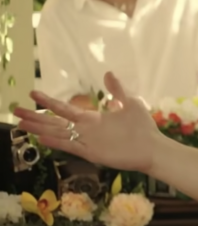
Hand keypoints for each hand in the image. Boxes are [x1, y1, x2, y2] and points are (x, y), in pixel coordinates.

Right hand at [13, 72, 161, 172]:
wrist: (153, 147)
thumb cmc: (142, 127)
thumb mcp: (130, 102)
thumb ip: (117, 90)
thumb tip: (108, 73)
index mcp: (92, 118)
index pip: (64, 109)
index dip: (49, 102)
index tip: (33, 93)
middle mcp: (86, 130)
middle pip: (55, 122)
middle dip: (36, 116)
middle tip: (16, 111)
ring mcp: (87, 142)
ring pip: (58, 134)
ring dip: (40, 129)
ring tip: (21, 124)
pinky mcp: (92, 153)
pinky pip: (71, 147)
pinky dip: (57, 143)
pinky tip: (42, 139)